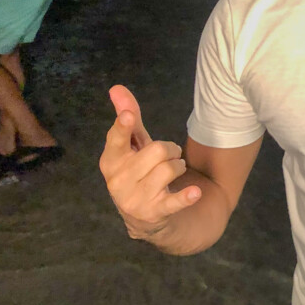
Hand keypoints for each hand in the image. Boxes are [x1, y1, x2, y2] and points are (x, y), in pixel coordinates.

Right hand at [99, 85, 200, 241]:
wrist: (144, 216)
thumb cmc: (138, 171)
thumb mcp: (133, 145)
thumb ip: (128, 117)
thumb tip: (116, 88)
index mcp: (110, 161)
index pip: (116, 140)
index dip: (123, 127)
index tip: (127, 116)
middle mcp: (118, 182)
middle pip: (157, 150)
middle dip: (169, 149)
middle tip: (167, 156)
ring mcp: (135, 199)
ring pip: (169, 168)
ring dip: (178, 166)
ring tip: (172, 172)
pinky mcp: (155, 213)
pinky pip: (174, 201)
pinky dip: (185, 197)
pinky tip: (194, 193)